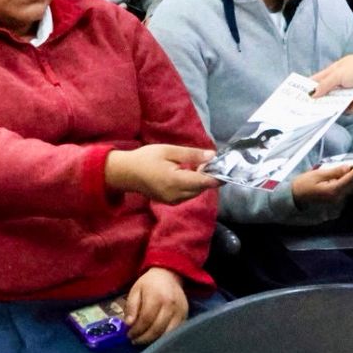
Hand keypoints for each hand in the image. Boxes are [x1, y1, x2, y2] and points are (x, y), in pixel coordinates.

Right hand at [106, 145, 220, 203]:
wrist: (125, 173)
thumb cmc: (146, 158)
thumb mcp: (169, 151)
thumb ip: (192, 155)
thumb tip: (213, 156)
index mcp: (176, 181)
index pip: (205, 182)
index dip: (218, 176)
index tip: (227, 167)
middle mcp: (177, 195)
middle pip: (202, 188)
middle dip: (210, 177)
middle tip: (212, 161)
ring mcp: (173, 201)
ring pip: (196, 192)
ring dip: (201, 181)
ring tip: (200, 166)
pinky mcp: (170, 202)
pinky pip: (188, 195)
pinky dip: (193, 186)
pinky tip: (190, 174)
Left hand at [124, 267, 187, 344]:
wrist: (169, 275)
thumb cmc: (150, 284)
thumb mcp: (136, 290)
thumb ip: (131, 307)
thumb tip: (129, 324)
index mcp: (157, 296)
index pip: (146, 319)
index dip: (137, 330)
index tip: (129, 335)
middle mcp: (170, 304)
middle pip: (157, 329)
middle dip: (144, 338)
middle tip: (135, 340)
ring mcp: (180, 311)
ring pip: (167, 333)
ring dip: (154, 340)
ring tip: (144, 339)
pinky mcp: (185, 315)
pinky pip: (175, 331)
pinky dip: (164, 337)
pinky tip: (155, 336)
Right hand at [290, 163, 352, 206]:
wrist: (291, 201)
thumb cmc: (302, 186)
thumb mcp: (317, 175)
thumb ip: (334, 172)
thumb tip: (348, 167)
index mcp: (334, 192)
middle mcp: (339, 202)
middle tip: (352, 167)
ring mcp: (338, 208)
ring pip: (350, 192)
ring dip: (350, 182)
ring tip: (343, 174)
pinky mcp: (335, 210)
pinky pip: (344, 197)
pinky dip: (344, 189)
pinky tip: (337, 184)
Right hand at [312, 47, 352, 112]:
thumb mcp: (339, 74)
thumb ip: (325, 85)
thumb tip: (311, 94)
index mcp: (333, 73)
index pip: (317, 81)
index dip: (308, 88)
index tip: (298, 98)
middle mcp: (339, 84)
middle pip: (326, 95)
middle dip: (319, 102)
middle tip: (307, 112)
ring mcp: (349, 93)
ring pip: (336, 104)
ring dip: (331, 108)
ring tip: (321, 115)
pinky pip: (348, 109)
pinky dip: (346, 111)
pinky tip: (340, 113)